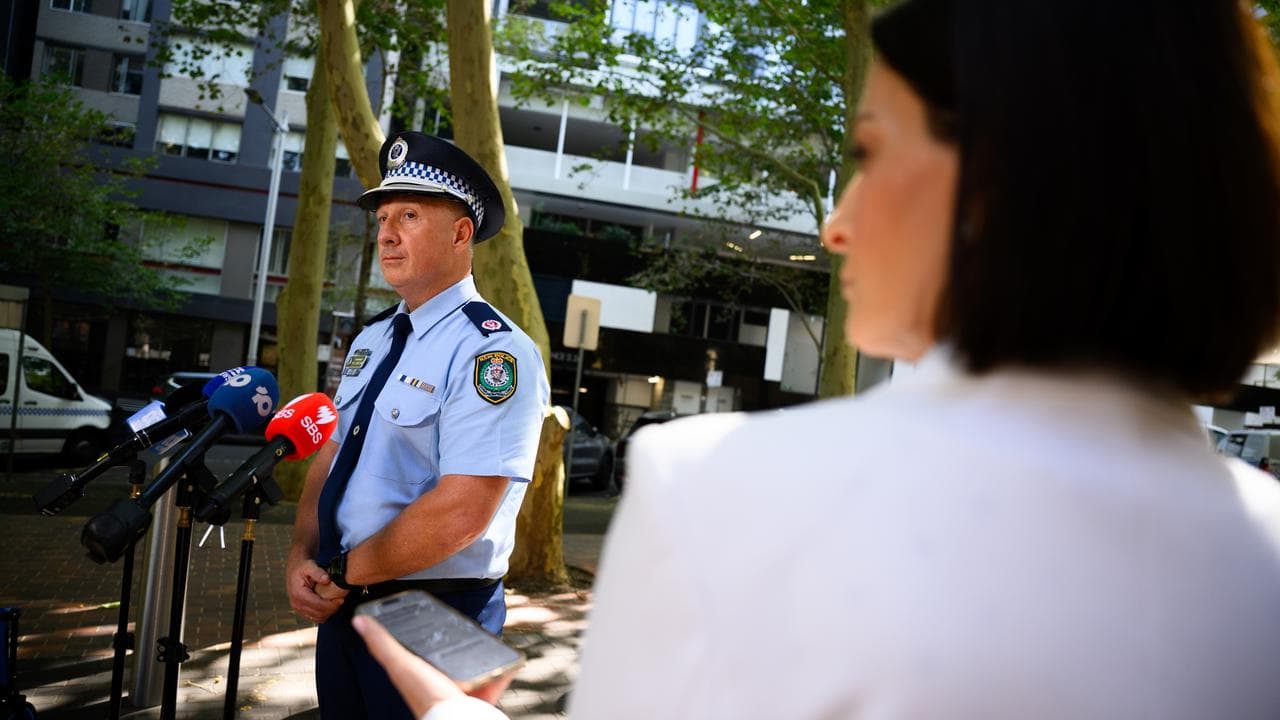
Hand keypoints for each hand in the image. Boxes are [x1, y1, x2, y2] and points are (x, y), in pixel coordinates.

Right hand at [285, 551, 345, 622]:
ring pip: (317, 618)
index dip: (331, 605)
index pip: (318, 605)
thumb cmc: (303, 566)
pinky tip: (329, 605)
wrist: (294, 568)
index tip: (341, 599)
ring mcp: (298, 608)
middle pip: (318, 614)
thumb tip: (327, 579)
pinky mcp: (300, 610)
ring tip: (336, 603)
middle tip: (341, 601)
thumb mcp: (310, 565)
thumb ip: (318, 572)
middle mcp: (296, 604)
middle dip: (331, 609)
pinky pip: (314, 617)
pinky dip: (323, 614)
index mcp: (299, 594)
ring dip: (328, 613)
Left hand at [351, 615, 514, 715]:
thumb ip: (383, 644)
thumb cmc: (427, 697)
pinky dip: (503, 669)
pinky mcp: (482, 697)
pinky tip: (507, 658)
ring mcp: (462, 692)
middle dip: (456, 642)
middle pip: (448, 657)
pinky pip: (495, 679)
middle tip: (463, 625)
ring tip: (485, 639)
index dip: (421, 632)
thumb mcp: (402, 665)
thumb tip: (358, 621)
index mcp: (419, 674)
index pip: (417, 649)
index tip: (427, 613)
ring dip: (480, 655)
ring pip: (473, 667)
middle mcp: (439, 683)